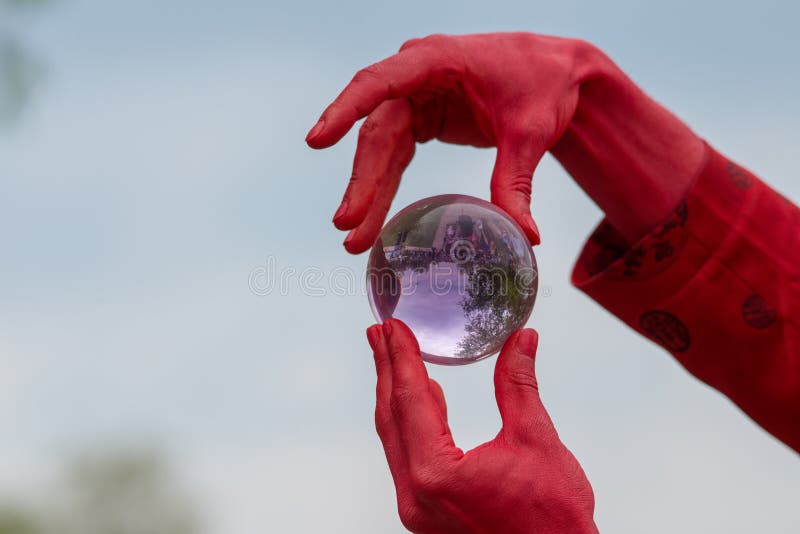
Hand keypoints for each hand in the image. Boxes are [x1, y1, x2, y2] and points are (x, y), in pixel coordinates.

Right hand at [306, 32, 703, 251]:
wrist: (558, 73)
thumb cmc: (544, 86)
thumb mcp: (531, 133)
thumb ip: (517, 182)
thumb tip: (526, 238)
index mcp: (437, 60)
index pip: (380, 82)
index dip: (346, 111)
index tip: (317, 141)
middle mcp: (416, 75)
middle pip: (378, 131)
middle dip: (363, 180)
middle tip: (346, 224)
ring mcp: (415, 98)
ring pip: (381, 148)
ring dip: (369, 192)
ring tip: (353, 238)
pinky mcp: (421, 119)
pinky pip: (395, 156)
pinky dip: (385, 187)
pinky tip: (372, 217)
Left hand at [366, 319, 597, 533]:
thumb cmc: (551, 521)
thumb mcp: (536, 441)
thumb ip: (519, 386)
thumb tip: (521, 341)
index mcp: (435, 473)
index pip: (410, 399)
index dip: (401, 356)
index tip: (393, 327)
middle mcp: (416, 493)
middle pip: (392, 416)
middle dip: (387, 369)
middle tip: (381, 333)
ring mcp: (418, 508)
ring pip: (395, 437)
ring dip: (394, 395)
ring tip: (393, 358)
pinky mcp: (427, 514)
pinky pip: (407, 457)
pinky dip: (410, 424)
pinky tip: (424, 401)